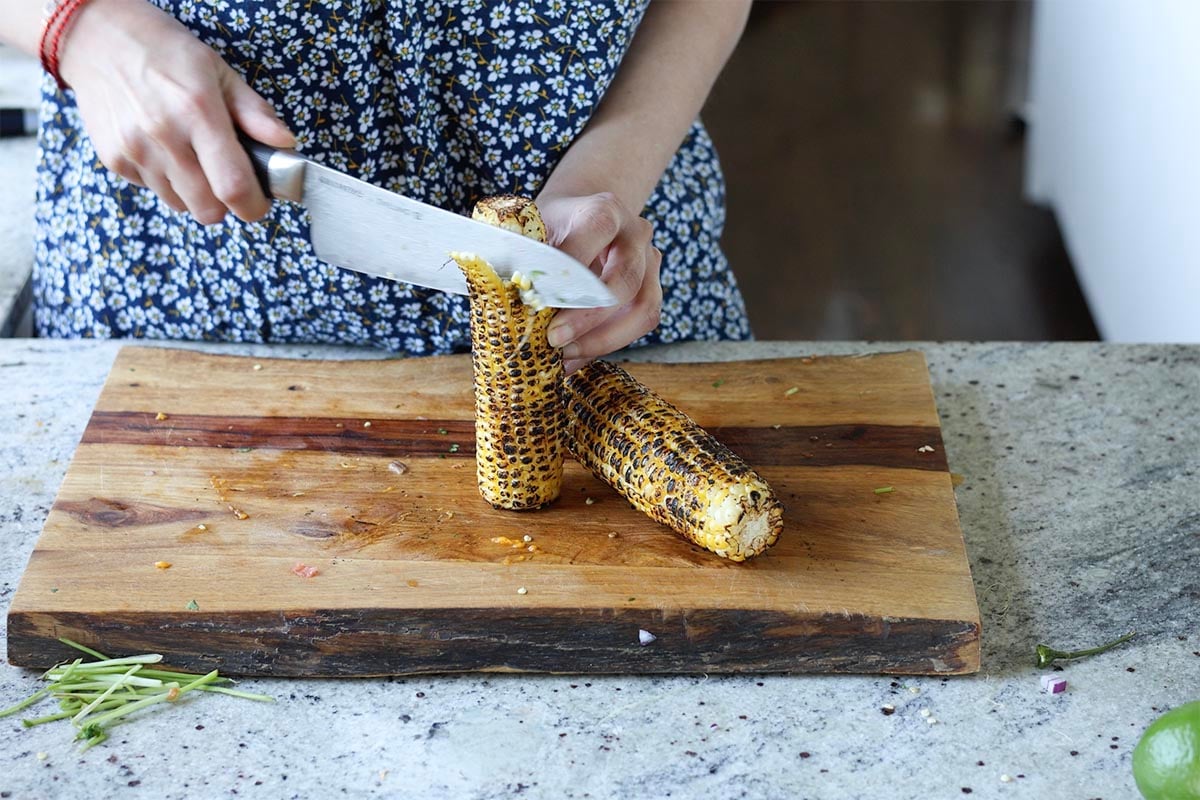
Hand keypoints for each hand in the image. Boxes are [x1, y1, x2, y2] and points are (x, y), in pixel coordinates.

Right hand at [58, 0, 293, 223]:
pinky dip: (167, 181)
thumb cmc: (164, 52)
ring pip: (181, 205)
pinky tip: (164, 148)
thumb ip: (254, 112)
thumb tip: (285, 143)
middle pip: (208, 210)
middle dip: (226, 203)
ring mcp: (135, 151)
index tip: (261, 201)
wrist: (97, 38)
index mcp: (198, 112)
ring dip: (196, 193)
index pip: (233, 187)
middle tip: (229, 179)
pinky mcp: (114, 160)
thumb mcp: (218, 71)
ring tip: (193, 156)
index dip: (254, 206)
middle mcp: (164, 136)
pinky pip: (154, 191)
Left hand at [536, 192, 662, 372]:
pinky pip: (642, 322)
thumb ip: (533, 259)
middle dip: (587, 316)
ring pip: (643, 308)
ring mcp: (650, 262)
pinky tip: (578, 356)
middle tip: (554, 339)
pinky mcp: (653, 288)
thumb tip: (514, 305)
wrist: (587, 217)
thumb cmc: (556, 226)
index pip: (595, 233)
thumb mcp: (538, 228)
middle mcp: (635, 233)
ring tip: (567, 354)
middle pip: (624, 279)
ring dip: (604, 338)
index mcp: (605, 209)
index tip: (540, 302)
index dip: (570, 270)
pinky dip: (609, 343)